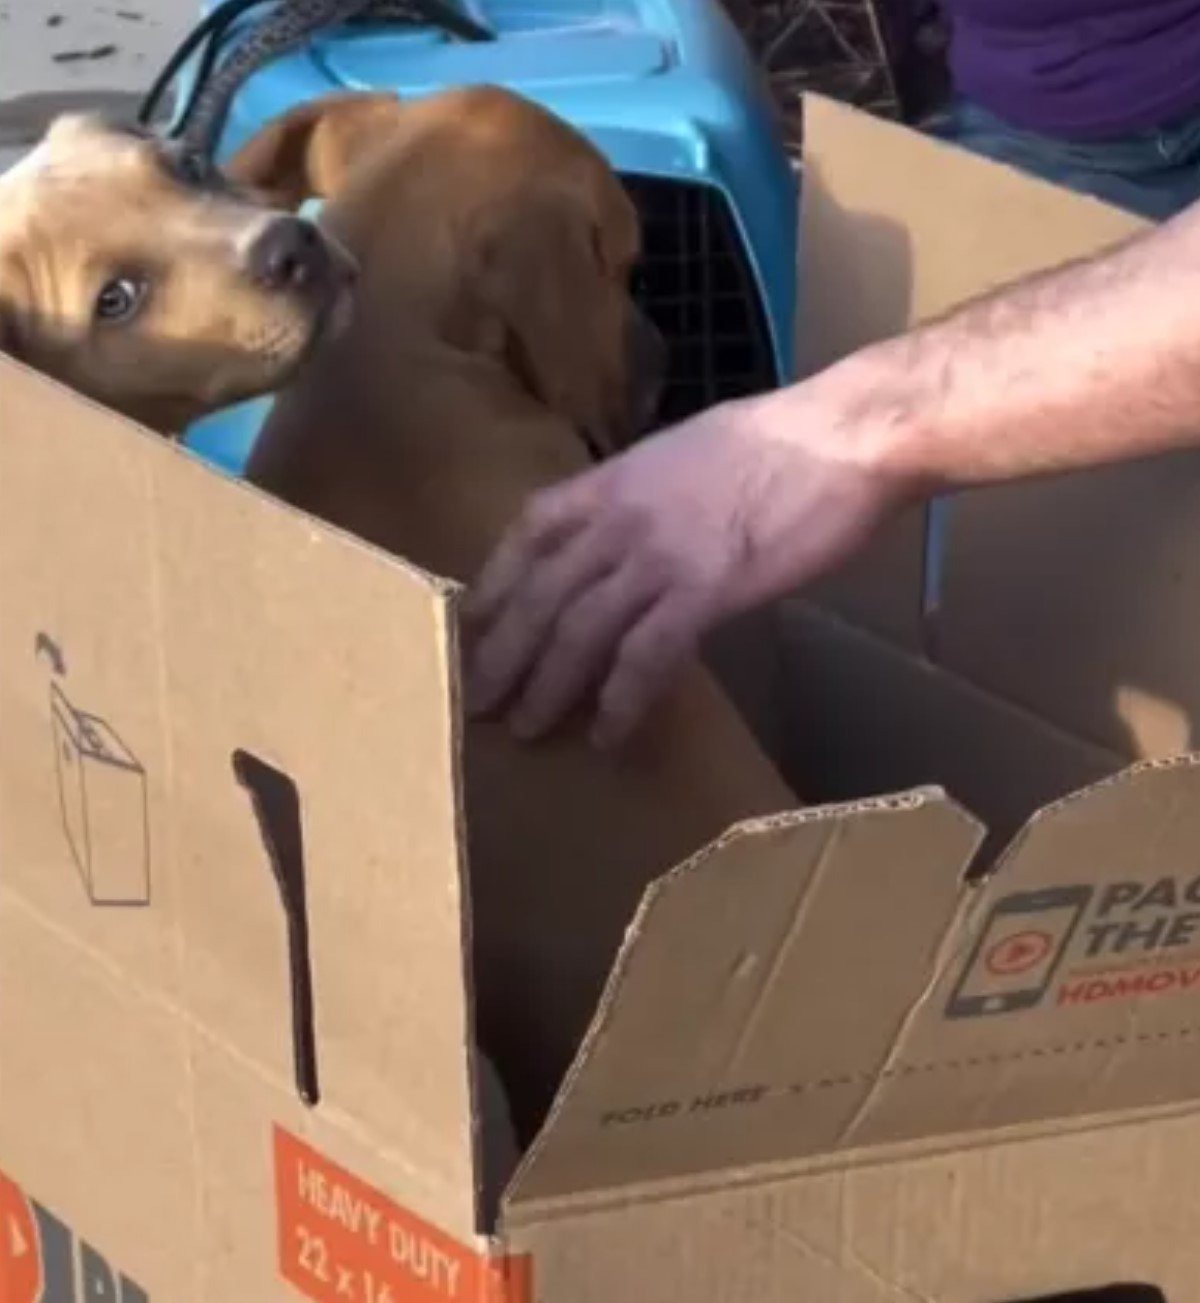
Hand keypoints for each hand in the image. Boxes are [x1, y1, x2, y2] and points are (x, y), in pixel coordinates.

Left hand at [462, 380, 904, 747]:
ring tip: (525, 728)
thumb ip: (645, 496)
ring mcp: (658, 553)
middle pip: (540, 593)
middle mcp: (620, 516)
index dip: (494, 582)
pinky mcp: (705, 589)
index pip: (529, 532)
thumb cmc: (783, 442)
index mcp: (614, 478)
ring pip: (578, 630)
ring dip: (546, 687)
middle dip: (502, 652)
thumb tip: (630, 536)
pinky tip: (608, 733)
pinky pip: (645, 657)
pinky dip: (621, 700)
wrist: (844, 436)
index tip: (473, 621)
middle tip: (478, 698)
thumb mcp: (688, 454)